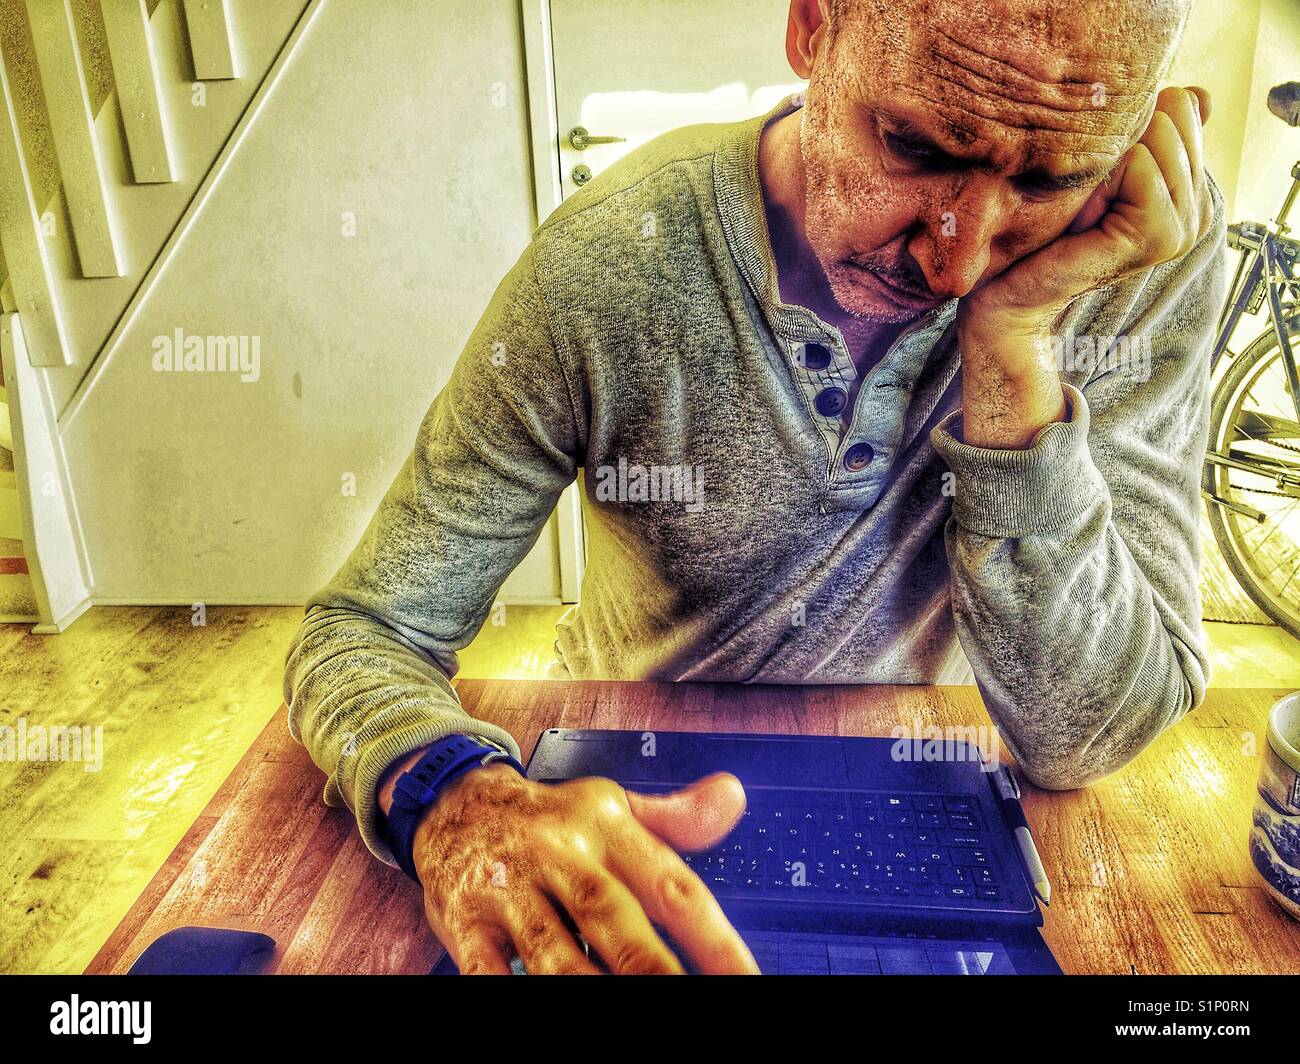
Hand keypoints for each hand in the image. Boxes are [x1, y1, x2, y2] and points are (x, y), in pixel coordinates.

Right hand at [410, 763, 759, 973]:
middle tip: (692, 1003)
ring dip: (589, 990)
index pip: (671, 887)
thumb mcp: (614, 808)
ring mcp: (510, 888)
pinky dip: (510, 990)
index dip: (714, 938)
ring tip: (631, 1018)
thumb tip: (732, 798)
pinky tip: (536, 1007)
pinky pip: (488, 970)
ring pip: (554, 954)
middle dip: (653, 972)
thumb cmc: (551, 820)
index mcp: (607, 828)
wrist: (455, 803)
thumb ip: (676, 819)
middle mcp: (561, 853)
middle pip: (613, 919)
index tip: (745, 978)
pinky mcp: (466, 920)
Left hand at [956, 86, 1213, 447]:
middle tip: (1086, 195)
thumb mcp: (1095, 169)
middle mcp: (1199, 209)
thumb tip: (1200, 94)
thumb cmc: (1042, 227)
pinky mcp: (1161, 236)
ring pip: (1157, 134)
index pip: (1186, 103)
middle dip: (1117, 141)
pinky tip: (1082, 219)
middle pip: (1174, 113)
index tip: (1097, 175)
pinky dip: (1100, 181)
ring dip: (1104, 162)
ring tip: (1083, 208)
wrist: (1007, 292)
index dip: (1127, 125)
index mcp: (1192, 189)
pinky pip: (1140, 165)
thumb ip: (1146, 131)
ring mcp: (1186, 226)